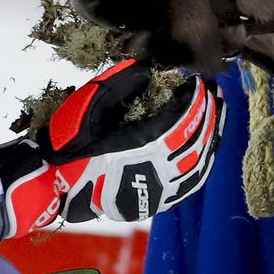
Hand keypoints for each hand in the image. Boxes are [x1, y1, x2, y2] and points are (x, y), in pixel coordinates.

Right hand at [38, 60, 224, 221]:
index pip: (182, 117)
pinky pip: (191, 183)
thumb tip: (150, 71)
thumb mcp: (90, 103)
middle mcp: (159, 169)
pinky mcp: (158, 202)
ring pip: (199, 162)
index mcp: (143, 143)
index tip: (198, 82)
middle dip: (207, 114)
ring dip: (211, 136)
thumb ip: (121, 84)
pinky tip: (208, 148)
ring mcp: (161, 190)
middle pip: (196, 139)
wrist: (56, 184)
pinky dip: (204, 162)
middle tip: (214, 93)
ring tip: (217, 115)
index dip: (194, 99)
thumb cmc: (71, 140)